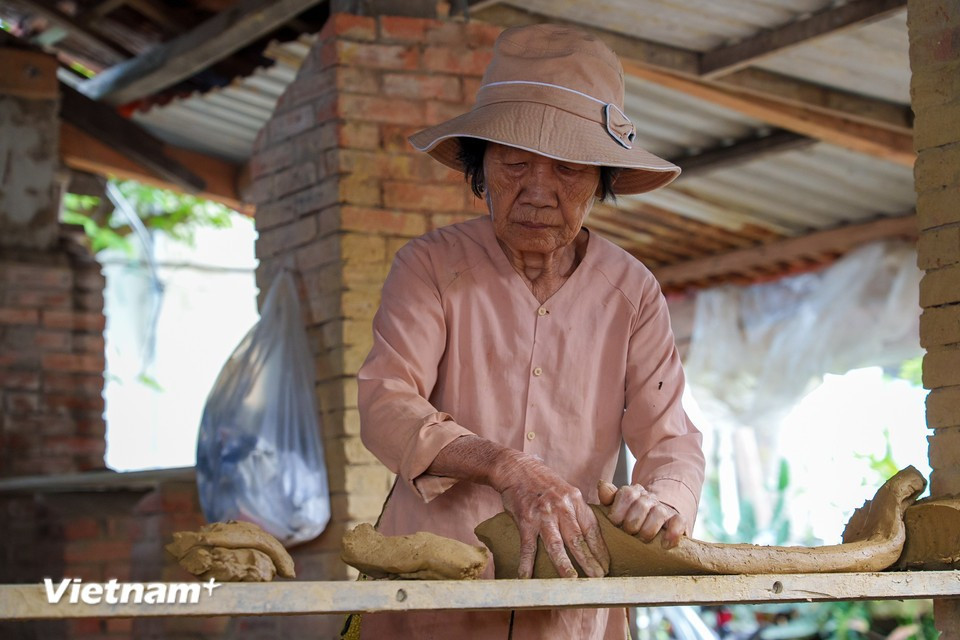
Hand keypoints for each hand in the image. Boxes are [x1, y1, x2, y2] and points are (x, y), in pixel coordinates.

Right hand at [497, 454, 609, 578]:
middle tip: (598, 577)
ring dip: (564, 565)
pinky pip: (528, 545)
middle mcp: (561, 507)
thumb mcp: (566, 490)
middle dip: (589, 560)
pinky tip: (527, 576)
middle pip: (577, 538)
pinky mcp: (525, 520)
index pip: (591, 528)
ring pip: (556, 544)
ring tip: (572, 581)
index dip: (600, 549)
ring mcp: (543, 514)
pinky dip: (527, 563)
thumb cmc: (543, 482)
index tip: (605, 565)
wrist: (516, 468)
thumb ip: (576, 510)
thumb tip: (589, 534)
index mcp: (574, 500)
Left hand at [598, 480, 685, 548]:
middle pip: (642, 504)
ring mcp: (665, 509)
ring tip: (643, 539)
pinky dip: (672, 533)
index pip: (627, 493)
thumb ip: (608, 497)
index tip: (614, 522)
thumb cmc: (629, 519)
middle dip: (632, 522)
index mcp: (634, 493)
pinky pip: (679, 522)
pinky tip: (665, 545)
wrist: (654, 524)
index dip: (619, 509)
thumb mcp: (616, 508)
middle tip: (628, 532)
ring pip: (659, 513)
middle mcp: (650, 499)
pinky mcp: (678, 521)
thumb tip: (602, 486)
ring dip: (649, 529)